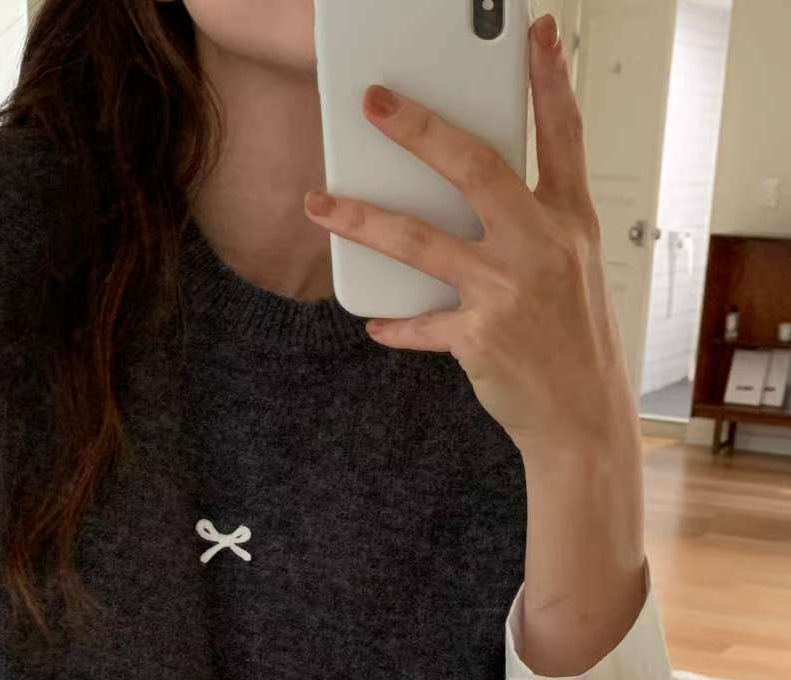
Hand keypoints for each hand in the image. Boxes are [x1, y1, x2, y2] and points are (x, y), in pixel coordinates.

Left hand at [303, 14, 639, 479]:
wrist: (582, 417)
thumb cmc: (575, 343)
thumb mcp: (572, 272)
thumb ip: (532, 228)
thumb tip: (475, 199)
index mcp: (570, 222)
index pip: (563, 135)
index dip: (548, 82)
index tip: (534, 35)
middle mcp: (541, 246)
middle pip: (474, 166)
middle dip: (419, 128)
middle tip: (375, 102)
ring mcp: (508, 289)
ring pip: (420, 238)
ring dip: (362, 218)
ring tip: (321, 203)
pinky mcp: (480, 336)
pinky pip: (420, 322)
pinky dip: (395, 323)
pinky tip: (375, 321)